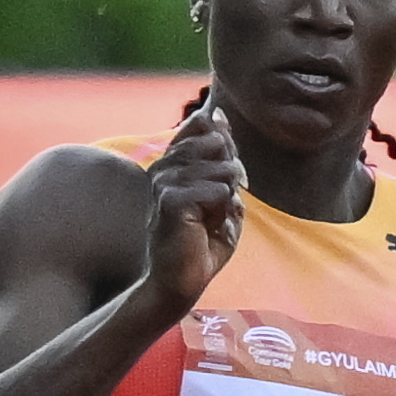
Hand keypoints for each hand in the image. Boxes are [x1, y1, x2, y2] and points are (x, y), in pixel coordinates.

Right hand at [142, 100, 245, 312]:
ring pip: (224, 168)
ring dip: (227, 199)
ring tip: (208, 220)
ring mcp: (164, 180)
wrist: (181, 282)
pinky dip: (221, 212)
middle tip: (216, 208)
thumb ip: (221, 154)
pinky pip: (220, 190)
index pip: (203, 124)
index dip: (225, 148)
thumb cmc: (201, 243)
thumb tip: (217, 113)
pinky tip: (204, 228)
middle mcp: (164, 164)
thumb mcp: (220, 191)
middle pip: (219, 142)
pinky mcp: (170, 199)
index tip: (221, 183)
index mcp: (173, 160)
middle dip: (231, 176)